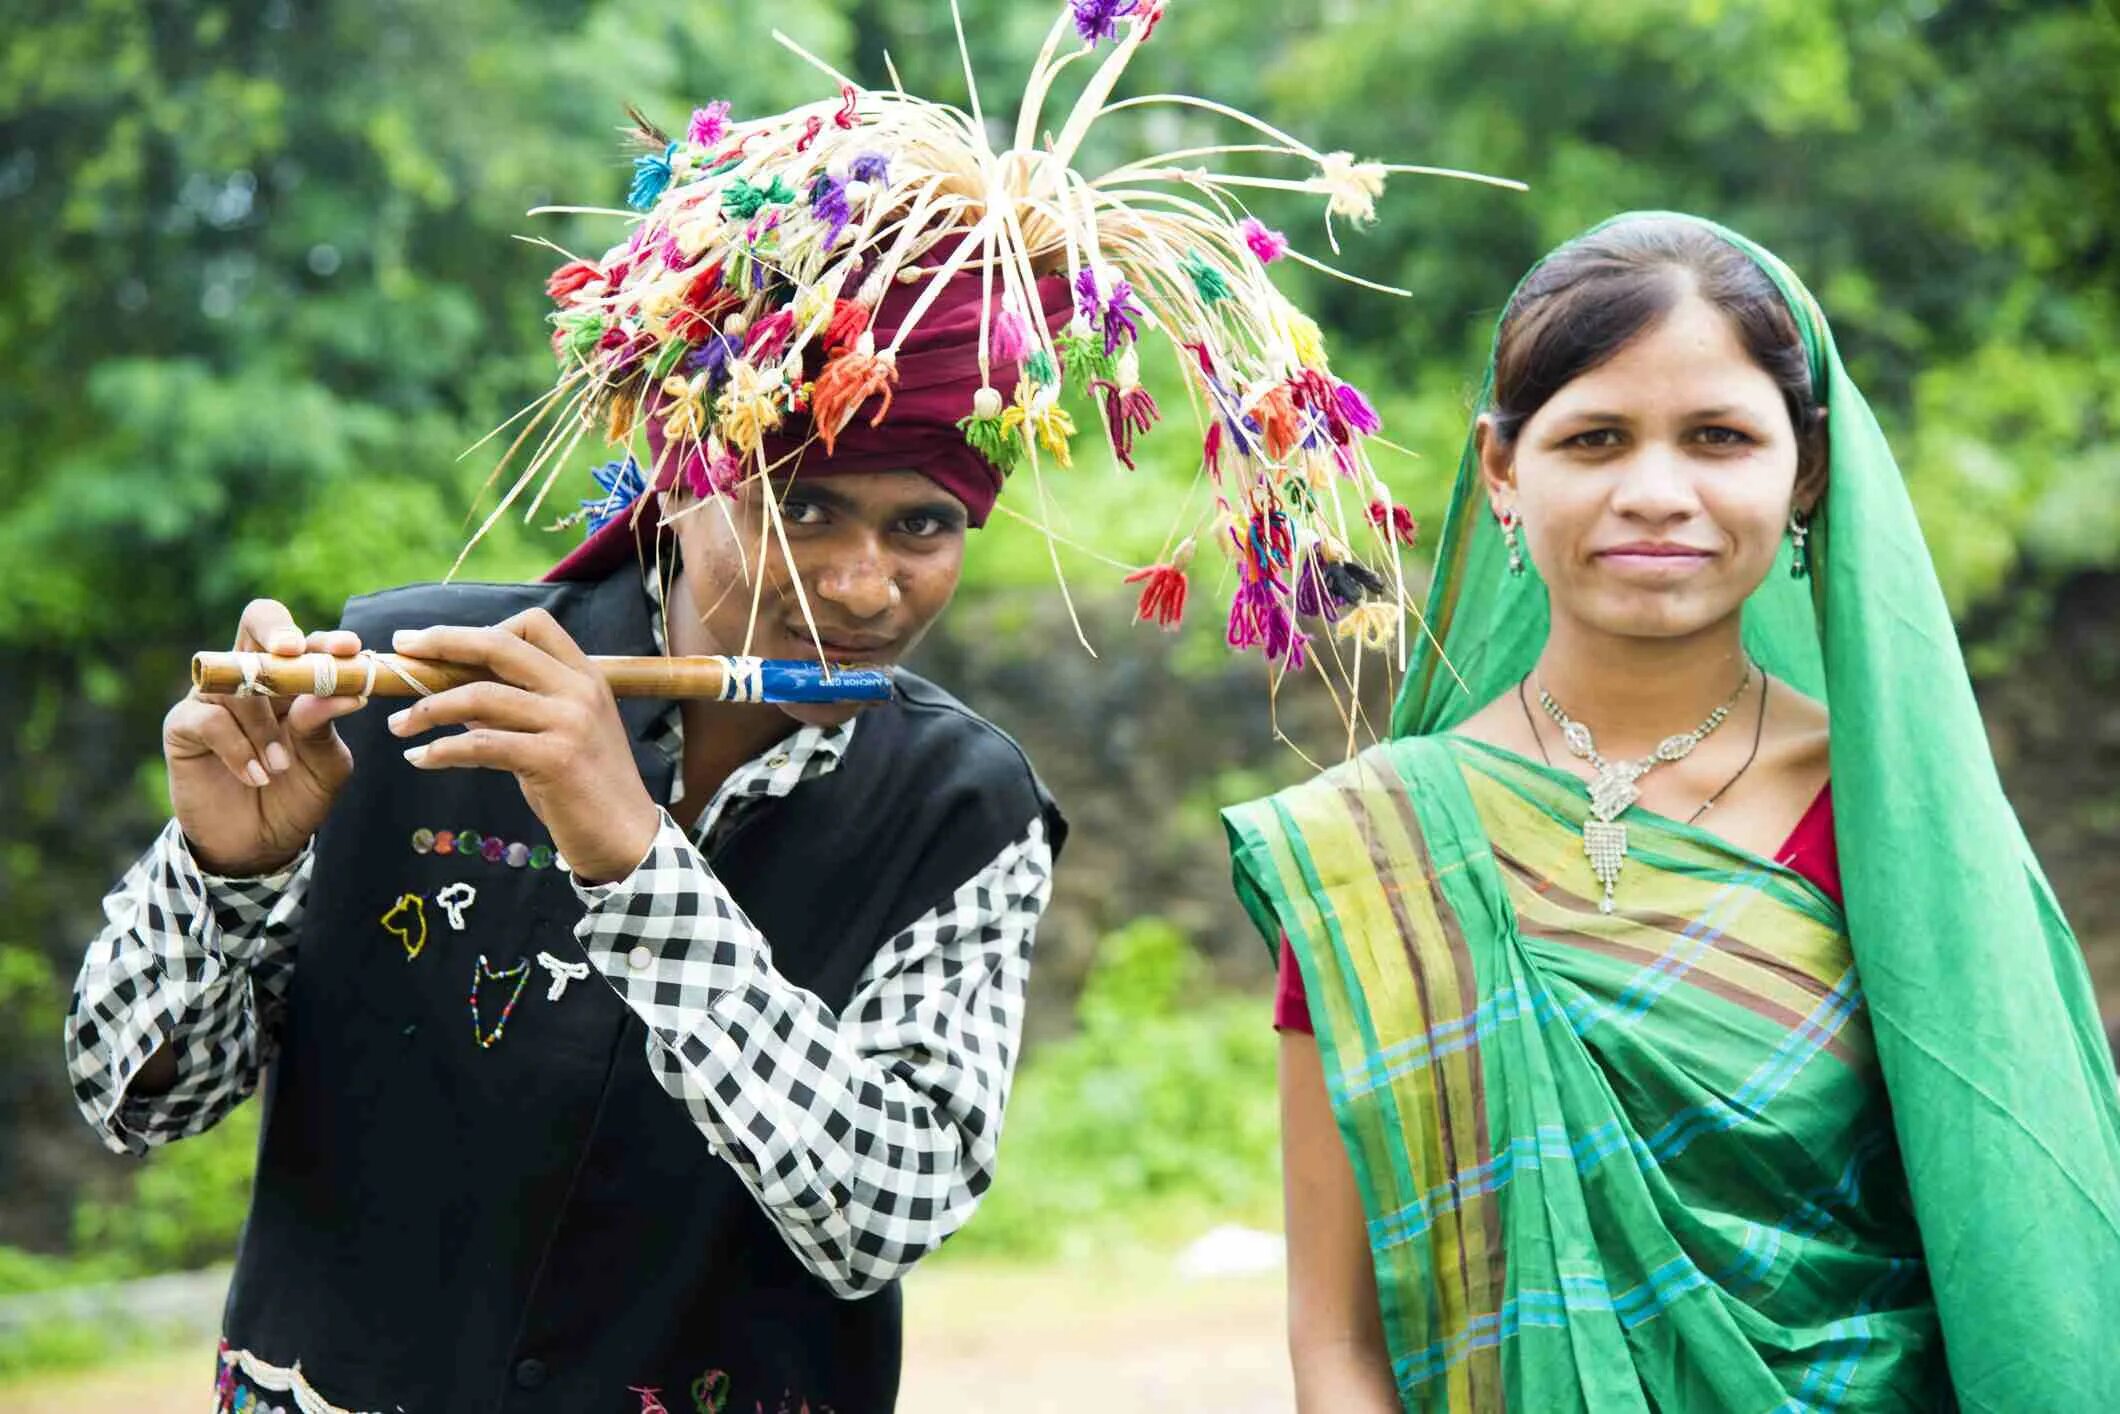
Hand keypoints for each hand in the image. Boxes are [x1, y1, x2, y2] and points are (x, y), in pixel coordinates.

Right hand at [166, 600, 365, 876]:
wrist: (257, 845)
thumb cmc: (297, 795)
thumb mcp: (326, 765)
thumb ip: (327, 727)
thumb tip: (343, 693)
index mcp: (294, 680)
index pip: (305, 639)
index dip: (324, 637)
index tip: (349, 649)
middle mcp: (253, 677)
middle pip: (257, 623)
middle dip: (277, 631)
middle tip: (293, 651)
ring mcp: (216, 696)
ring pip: (238, 681)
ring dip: (265, 725)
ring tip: (281, 766)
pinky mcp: (185, 724)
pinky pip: (211, 719)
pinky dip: (239, 748)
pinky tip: (257, 776)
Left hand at [386, 610, 659, 884]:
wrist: (628, 838)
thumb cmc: (588, 788)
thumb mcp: (558, 735)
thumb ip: (516, 710)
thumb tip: (458, 698)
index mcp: (586, 676)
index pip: (532, 625)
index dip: (480, 628)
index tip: (441, 643)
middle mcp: (579, 690)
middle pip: (499, 645)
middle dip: (442, 642)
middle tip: (401, 650)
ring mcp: (569, 723)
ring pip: (481, 695)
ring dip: (429, 708)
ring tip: (398, 724)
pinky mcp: (555, 760)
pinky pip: (481, 745)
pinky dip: (441, 750)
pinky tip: (420, 759)